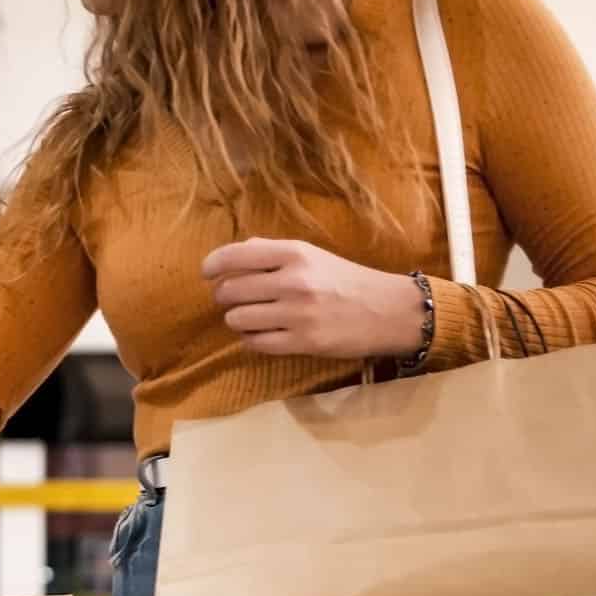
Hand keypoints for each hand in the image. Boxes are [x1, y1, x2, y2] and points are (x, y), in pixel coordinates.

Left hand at [203, 238, 425, 359]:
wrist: (388, 310)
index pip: (234, 256)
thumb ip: (272, 252)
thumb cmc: (346, 280)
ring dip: (237, 320)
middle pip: (229, 291)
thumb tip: (236, 252)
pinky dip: (251, 340)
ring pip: (237, 319)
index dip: (212, 266)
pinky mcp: (303, 342)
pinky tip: (260, 334)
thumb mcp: (313, 255)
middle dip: (224, 297)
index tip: (207, 274)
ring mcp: (297, 314)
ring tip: (250, 318)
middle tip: (234, 300)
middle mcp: (293, 281)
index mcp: (294, 253)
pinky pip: (255, 343)